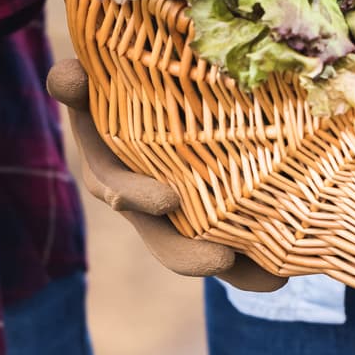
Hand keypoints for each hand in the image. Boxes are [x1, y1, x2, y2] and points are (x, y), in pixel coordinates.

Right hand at [47, 57, 283, 291]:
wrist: (161, 96)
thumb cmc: (120, 89)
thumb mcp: (93, 86)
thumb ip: (74, 83)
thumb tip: (66, 74)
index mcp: (112, 177)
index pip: (121, 192)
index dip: (140, 197)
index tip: (168, 200)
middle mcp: (147, 207)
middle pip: (165, 239)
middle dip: (191, 254)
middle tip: (221, 260)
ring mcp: (184, 218)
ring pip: (208, 250)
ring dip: (239, 269)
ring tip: (272, 280)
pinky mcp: (218, 220)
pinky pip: (240, 248)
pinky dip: (262, 262)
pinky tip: (288, 271)